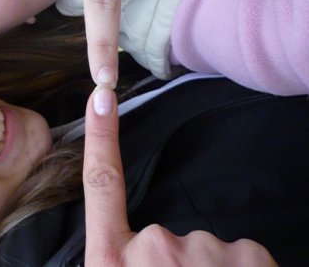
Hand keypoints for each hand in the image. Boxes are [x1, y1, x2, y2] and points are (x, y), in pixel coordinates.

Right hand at [83, 87, 277, 265]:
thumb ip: (122, 261)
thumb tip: (134, 252)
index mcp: (112, 259)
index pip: (101, 184)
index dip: (101, 137)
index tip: (102, 97)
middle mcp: (153, 247)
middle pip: (168, 232)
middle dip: (178, 260)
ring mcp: (201, 250)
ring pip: (208, 249)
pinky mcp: (247, 257)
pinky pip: (244, 256)